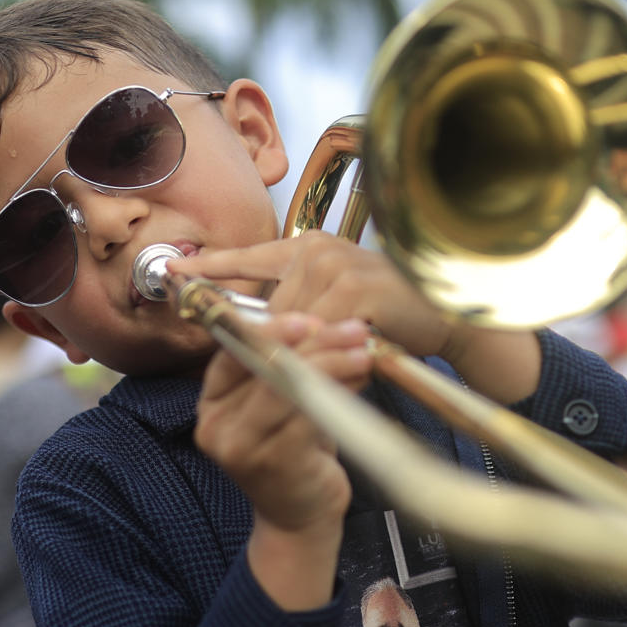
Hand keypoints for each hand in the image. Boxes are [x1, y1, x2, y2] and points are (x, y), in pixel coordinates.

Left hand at [173, 235, 539, 402]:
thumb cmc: (396, 316)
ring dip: (277, 354)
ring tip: (258, 379)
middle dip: (247, 334)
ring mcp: (338, 267)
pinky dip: (306, 357)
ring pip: (289, 323)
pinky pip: (317, 334)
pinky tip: (297, 377)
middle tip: (220, 355)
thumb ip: (303, 310)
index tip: (173, 272)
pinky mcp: (358, 292)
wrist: (453, 315)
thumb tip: (262, 332)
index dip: (211, 267)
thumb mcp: (341, 306)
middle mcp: (320, 249)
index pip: (250, 256)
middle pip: (266, 302)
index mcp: (310, 247)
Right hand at [194, 311, 369, 534]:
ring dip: (331, 364)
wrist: (299, 517)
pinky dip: (337, 394)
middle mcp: (216, 425)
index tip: (310, 318)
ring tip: (362, 354)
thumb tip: (321, 324)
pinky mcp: (273, 462)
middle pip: (263, 365)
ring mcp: (241, 447)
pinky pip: (307, 414)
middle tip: (352, 331)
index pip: (233, 351)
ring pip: (288, 387)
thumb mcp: (283, 405)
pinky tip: (359, 383)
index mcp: (211, 402)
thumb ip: (289, 367)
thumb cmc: (295, 454)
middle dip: (314, 342)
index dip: (271, 329)